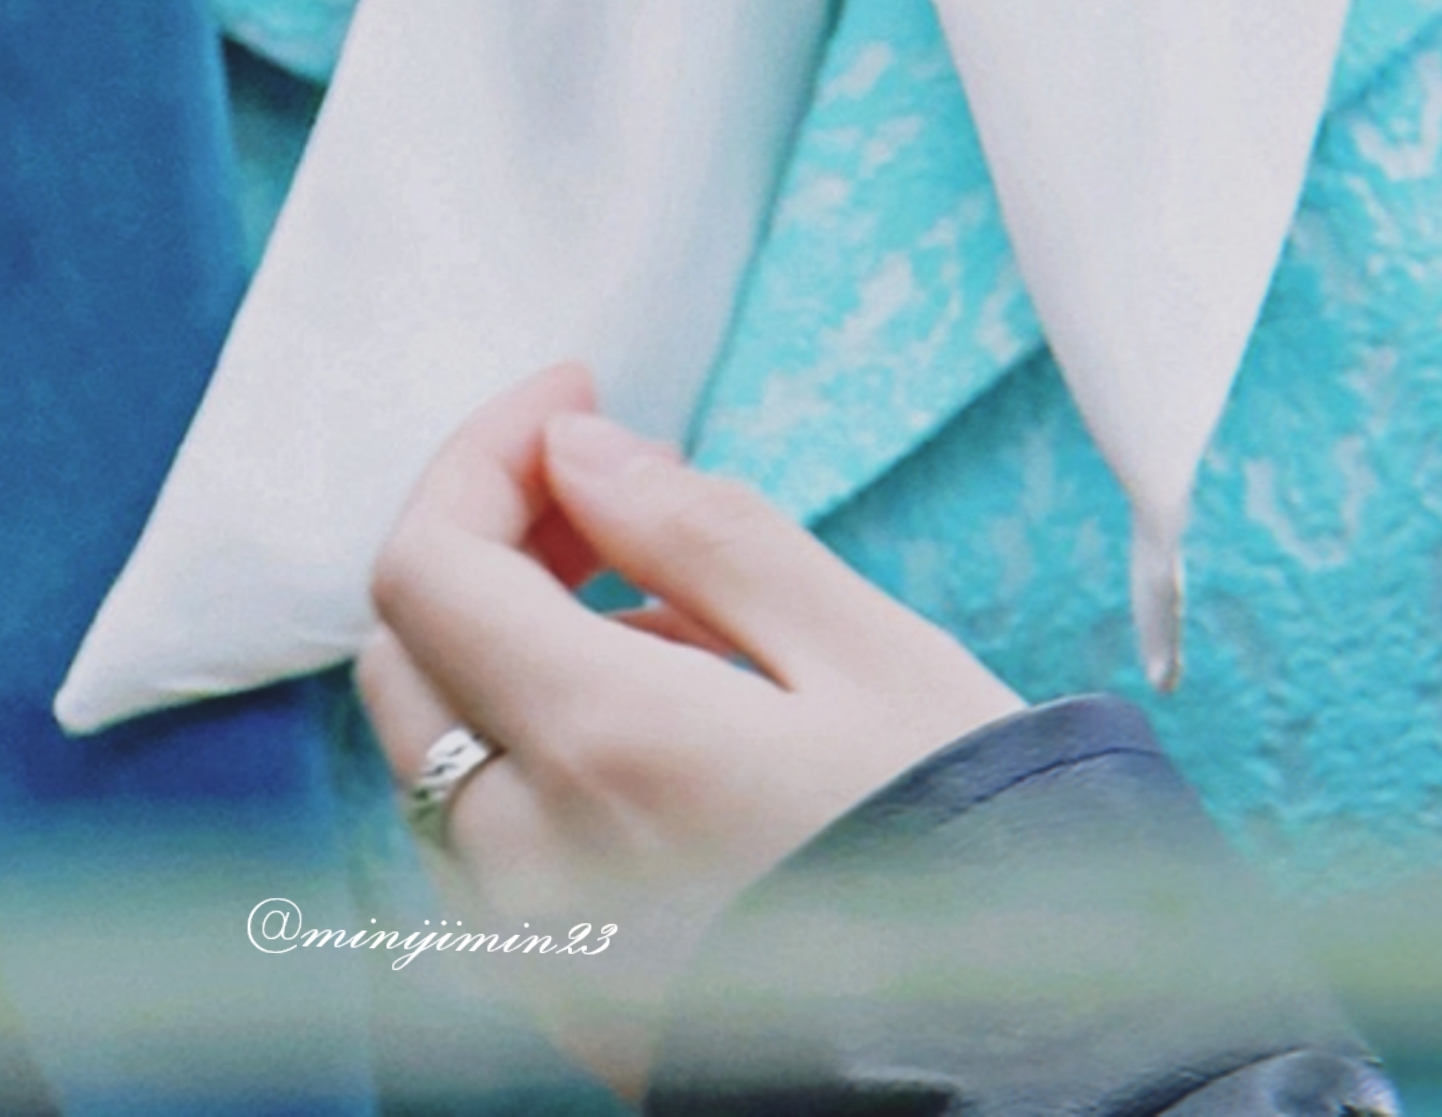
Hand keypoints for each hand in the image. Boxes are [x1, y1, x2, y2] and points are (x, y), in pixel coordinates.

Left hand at [358, 362, 1018, 1096]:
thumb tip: (575, 451)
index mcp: (600, 752)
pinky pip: (490, 852)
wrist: (1031, 1079)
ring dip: (510, 653)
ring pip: (440, 757)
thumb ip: (702, 534)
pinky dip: (536, 759)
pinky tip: (668, 739)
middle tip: (619, 495)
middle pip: (410, 656)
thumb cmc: (978, 858)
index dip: (485, 453)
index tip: (579, 394)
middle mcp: (529, 865)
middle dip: (490, 541)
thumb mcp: (867, 653)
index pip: (428, 566)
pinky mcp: (568, 1010)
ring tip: (679, 624)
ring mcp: (536, 955)